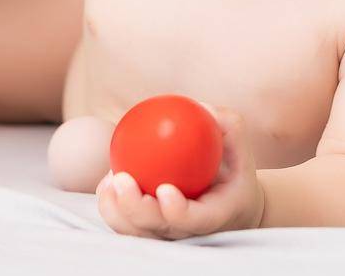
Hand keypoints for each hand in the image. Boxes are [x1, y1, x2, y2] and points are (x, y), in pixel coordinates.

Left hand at [96, 106, 264, 238]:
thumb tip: (200, 107)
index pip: (195, 220)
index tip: (164, 190)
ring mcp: (168, 236)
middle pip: (158, 229)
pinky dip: (112, 207)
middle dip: (136, 210)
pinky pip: (126, 225)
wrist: (230, 201)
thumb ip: (226, 124)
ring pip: (136, 233)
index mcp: (216, 215)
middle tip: (121, 180)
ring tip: (109, 180)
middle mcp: (190, 233)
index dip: (177, 211)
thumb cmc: (232, 166)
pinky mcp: (150, 233)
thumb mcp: (238, 144)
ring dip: (116, 210)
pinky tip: (106, 181)